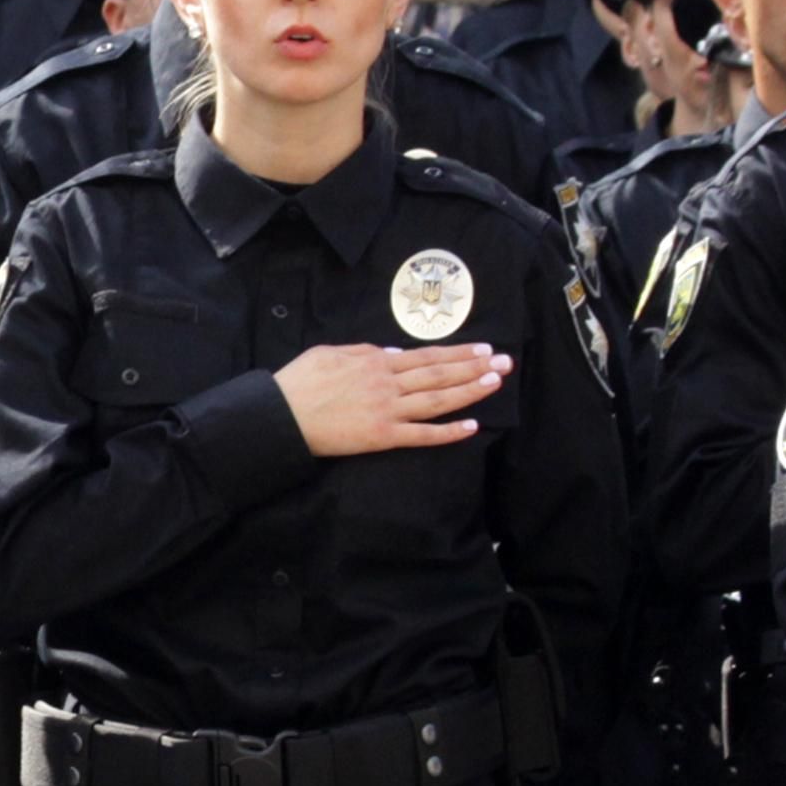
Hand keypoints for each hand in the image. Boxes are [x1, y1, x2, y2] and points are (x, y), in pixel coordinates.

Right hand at [273, 340, 503, 455]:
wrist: (280, 415)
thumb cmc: (298, 383)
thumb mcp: (329, 353)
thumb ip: (364, 350)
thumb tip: (394, 353)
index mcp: (376, 361)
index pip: (426, 356)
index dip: (458, 353)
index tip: (483, 348)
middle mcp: (388, 383)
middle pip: (440, 374)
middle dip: (475, 366)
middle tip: (505, 362)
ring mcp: (387, 410)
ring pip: (437, 400)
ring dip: (470, 391)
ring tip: (495, 383)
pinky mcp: (382, 437)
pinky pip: (421, 435)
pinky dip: (447, 432)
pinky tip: (471, 428)